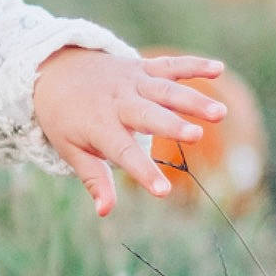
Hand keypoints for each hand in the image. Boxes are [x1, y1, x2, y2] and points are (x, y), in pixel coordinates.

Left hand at [32, 47, 225, 217]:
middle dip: (172, 125)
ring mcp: (132, 82)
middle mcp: (118, 102)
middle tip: (196, 136)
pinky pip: (170, 65)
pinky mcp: (143, 67)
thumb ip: (93, 179)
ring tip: (220, 112)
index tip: (163, 192)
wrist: (55, 70)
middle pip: (148, 114)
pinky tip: (219, 68)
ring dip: (193, 99)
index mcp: (99, 126)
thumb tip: (105, 211)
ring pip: (165, 90)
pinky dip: (194, 64)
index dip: (143, 172)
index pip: (123, 152)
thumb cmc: (66, 118)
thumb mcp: (71, 150)